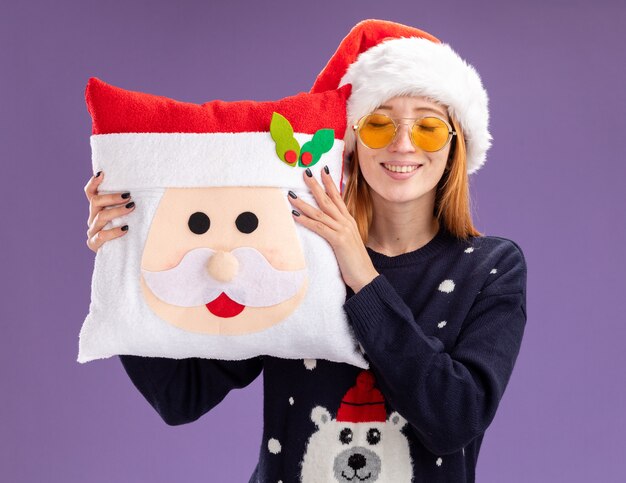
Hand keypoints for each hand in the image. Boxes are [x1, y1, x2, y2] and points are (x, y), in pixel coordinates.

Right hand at [84, 171, 134, 251]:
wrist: (131, 255)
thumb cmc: (134, 231)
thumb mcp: (133, 215)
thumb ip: (132, 203)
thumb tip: (150, 187)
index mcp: (98, 209)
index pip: (90, 193)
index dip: (94, 183)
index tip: (102, 173)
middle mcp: (93, 218)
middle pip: (96, 202)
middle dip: (112, 197)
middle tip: (129, 196)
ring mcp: (92, 231)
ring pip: (100, 217)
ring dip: (117, 211)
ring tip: (131, 208)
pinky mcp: (94, 244)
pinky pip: (101, 235)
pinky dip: (113, 231)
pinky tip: (125, 228)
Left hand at [288, 167, 378, 292]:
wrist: (366, 277)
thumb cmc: (355, 261)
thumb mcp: (347, 242)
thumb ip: (339, 232)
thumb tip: (328, 227)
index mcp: (349, 221)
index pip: (338, 197)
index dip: (330, 183)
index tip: (322, 171)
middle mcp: (346, 222)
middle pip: (328, 199)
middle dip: (315, 185)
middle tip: (305, 172)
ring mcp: (343, 230)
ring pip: (320, 212)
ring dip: (304, 203)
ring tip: (291, 194)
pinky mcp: (338, 240)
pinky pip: (319, 227)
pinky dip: (306, 220)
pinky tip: (295, 215)